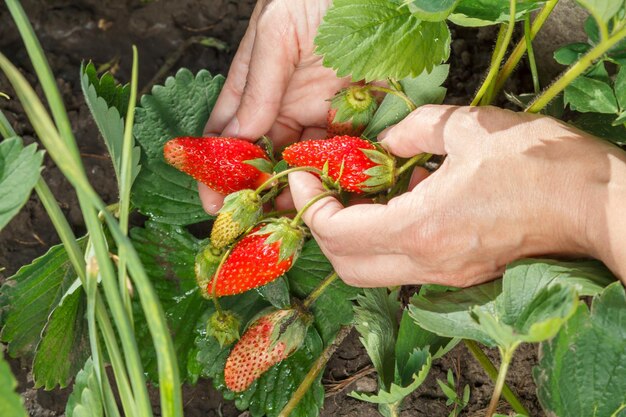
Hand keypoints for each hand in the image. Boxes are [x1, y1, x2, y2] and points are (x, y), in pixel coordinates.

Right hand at [200, 0, 348, 213]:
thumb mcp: (277, 31)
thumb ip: (258, 85)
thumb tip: (237, 134)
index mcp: (259, 84)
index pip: (230, 132)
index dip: (217, 167)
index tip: (210, 202)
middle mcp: (289, 102)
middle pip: (269, 155)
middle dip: (260, 189)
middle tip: (255, 222)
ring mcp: (325, 109)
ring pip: (308, 160)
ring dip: (301, 188)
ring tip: (295, 216)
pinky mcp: (363, 111)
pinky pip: (351, 149)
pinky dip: (343, 173)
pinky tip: (336, 194)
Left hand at [289, 105, 625, 286]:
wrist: (595, 206)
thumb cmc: (540, 165)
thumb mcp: (469, 127)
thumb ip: (414, 130)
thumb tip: (386, 142)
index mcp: (422, 227)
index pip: (338, 232)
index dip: (310, 205)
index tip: (302, 177)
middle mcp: (427, 262)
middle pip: (345, 266)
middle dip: (320, 230)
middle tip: (317, 193)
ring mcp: (444, 275)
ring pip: (371, 273)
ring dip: (349, 239)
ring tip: (352, 197)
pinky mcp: (460, 275)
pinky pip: (402, 267)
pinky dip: (382, 242)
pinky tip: (395, 206)